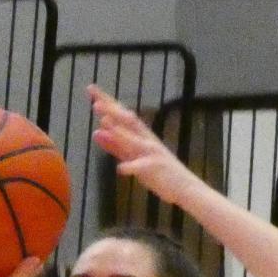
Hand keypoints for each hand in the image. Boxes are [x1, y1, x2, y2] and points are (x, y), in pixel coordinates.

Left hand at [87, 84, 197, 205]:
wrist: (186, 188)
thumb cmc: (159, 173)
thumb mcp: (133, 157)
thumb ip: (115, 146)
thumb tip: (96, 131)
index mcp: (141, 136)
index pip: (122, 114)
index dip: (107, 101)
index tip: (91, 88)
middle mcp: (147, 140)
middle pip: (128, 122)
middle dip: (112, 110)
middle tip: (95, 102)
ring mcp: (152, 153)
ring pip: (134, 140)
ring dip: (119, 132)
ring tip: (104, 122)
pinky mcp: (156, 169)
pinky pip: (142, 167)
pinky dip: (131, 167)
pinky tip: (120, 169)